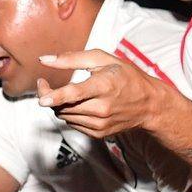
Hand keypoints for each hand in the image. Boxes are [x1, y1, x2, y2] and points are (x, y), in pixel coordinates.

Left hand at [36, 50, 160, 138]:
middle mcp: (102, 108)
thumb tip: (44, 60)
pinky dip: (69, 113)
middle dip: (48, 95)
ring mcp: (101, 123)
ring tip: (64, 93)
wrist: (149, 105)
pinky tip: (78, 104)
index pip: (75, 93)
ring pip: (64, 116)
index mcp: (104, 85)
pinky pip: (72, 123)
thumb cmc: (125, 76)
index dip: (56, 96)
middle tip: (44, 84)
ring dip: (58, 105)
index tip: (42, 98)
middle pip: (64, 106)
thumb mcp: (102, 59)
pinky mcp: (98, 133)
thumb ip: (71, 58)